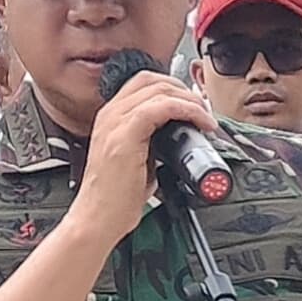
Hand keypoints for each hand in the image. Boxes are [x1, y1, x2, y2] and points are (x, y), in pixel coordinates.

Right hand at [75, 66, 221, 249]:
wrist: (96, 221)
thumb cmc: (113, 200)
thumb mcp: (136, 162)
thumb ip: (152, 145)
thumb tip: (176, 141)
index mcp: (110, 118)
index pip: (143, 83)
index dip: (172, 88)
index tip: (193, 104)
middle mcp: (109, 115)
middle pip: (152, 79)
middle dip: (183, 90)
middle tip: (203, 110)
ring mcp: (114, 123)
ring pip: (159, 89)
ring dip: (189, 100)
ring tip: (205, 117)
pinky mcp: (124, 136)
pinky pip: (161, 107)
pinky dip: (186, 110)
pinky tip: (199, 123)